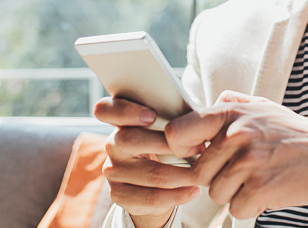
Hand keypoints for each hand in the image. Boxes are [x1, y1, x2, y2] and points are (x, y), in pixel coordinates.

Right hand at [94, 98, 201, 227]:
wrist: (156, 182)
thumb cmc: (166, 144)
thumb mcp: (166, 128)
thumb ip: (171, 118)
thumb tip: (193, 118)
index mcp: (120, 121)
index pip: (105, 110)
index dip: (125, 111)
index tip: (152, 116)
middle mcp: (111, 145)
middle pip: (129, 140)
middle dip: (167, 144)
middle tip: (198, 148)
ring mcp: (112, 171)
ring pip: (148, 173)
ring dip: (181, 175)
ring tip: (202, 174)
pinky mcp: (118, 195)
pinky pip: (150, 198)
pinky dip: (176, 196)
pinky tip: (193, 191)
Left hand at [164, 91, 307, 218]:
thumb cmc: (294, 133)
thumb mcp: (260, 106)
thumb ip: (228, 104)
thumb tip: (199, 111)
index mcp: (229, 114)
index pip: (177, 133)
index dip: (181, 149)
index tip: (197, 154)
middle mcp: (235, 136)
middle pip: (199, 173)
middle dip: (218, 177)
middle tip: (245, 169)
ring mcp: (247, 163)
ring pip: (216, 193)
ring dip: (235, 192)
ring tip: (259, 177)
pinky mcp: (259, 189)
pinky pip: (235, 208)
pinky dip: (251, 206)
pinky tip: (268, 190)